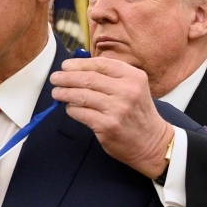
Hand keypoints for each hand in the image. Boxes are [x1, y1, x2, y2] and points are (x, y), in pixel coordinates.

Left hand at [50, 56, 173, 178]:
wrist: (152, 143)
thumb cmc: (138, 113)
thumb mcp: (134, 87)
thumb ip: (112, 76)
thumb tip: (78, 69)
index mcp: (133, 77)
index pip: (100, 64)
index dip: (79, 64)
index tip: (66, 66)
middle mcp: (127, 91)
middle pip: (88, 78)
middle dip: (67, 77)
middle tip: (55, 78)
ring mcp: (117, 109)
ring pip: (82, 95)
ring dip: (64, 93)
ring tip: (57, 93)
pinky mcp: (108, 126)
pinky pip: (81, 113)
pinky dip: (71, 110)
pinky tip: (69, 108)